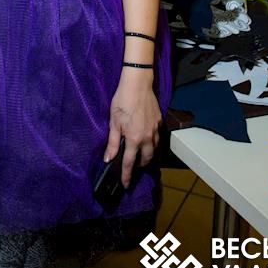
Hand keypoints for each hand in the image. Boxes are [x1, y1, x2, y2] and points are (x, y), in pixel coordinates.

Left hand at [105, 70, 161, 186]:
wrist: (138, 84)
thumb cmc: (122, 101)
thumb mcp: (114, 121)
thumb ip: (112, 142)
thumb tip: (108, 159)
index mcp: (134, 139)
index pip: (130, 162)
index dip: (127, 175)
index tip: (126, 184)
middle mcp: (147, 137)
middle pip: (146, 158)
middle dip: (140, 165)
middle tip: (133, 166)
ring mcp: (155, 129)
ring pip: (154, 149)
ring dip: (147, 154)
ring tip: (140, 154)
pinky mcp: (159, 121)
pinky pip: (157, 137)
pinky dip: (152, 142)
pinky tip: (147, 138)